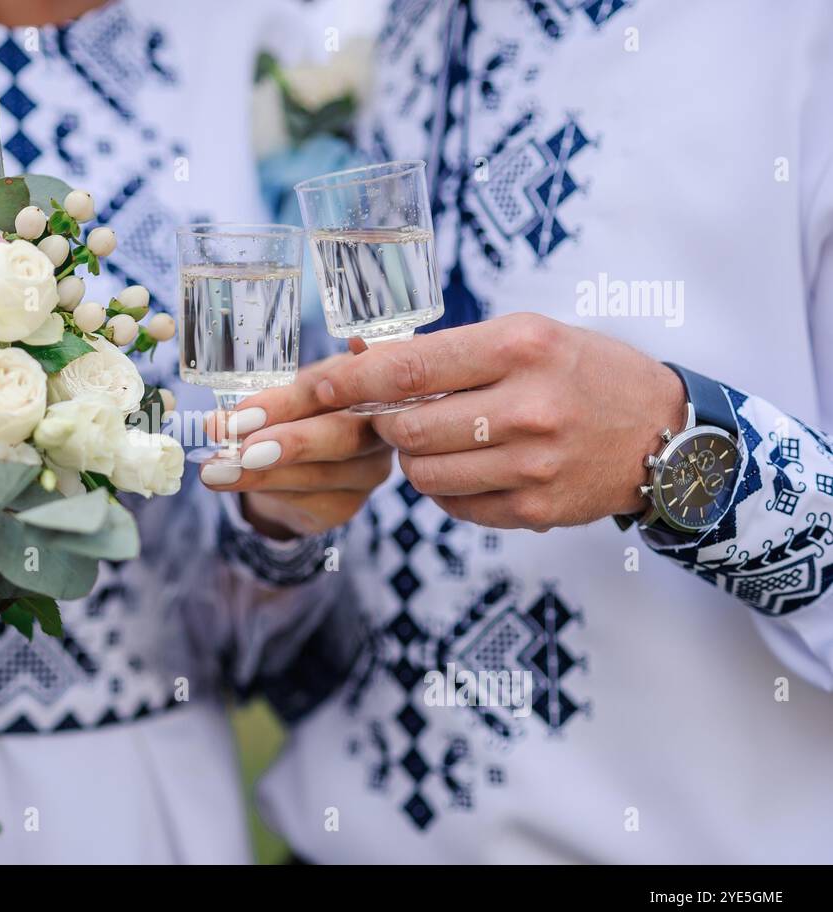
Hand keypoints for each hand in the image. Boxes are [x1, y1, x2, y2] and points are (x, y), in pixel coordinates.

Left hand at [200, 355, 393, 538]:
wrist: (302, 459)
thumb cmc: (300, 410)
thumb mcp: (288, 392)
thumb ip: (265, 402)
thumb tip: (220, 422)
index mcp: (368, 382)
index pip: (333, 390)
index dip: (287, 401)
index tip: (244, 413)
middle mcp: (382, 427)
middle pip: (343, 436)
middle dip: (289, 443)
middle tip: (243, 450)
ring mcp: (369, 469)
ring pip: (319, 474)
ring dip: (262, 474)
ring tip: (215, 472)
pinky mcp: (349, 503)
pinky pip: (309, 500)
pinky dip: (268, 490)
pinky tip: (233, 484)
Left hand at [315, 313, 685, 529]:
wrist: (663, 433)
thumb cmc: (582, 372)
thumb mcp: (525, 336)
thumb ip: (446, 350)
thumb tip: (359, 355)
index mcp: (521, 346)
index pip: (407, 368)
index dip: (348, 379)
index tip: (312, 385)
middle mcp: (528, 407)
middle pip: (406, 429)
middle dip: (386, 423)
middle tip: (396, 414)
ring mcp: (532, 466)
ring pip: (422, 473)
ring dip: (414, 457)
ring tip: (442, 438)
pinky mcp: (535, 510)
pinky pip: (453, 505)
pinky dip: (446, 487)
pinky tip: (472, 466)